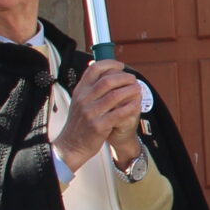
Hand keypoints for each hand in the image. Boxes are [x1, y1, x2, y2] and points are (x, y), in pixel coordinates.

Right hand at [57, 60, 146, 174]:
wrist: (71, 145)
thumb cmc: (79, 123)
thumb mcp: (79, 102)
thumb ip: (90, 89)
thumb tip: (103, 72)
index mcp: (79, 91)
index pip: (94, 69)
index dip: (110, 64)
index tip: (121, 66)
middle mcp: (84, 100)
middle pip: (108, 81)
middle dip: (125, 78)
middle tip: (133, 79)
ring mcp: (91, 113)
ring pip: (115, 96)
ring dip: (130, 90)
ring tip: (138, 89)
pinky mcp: (98, 126)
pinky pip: (119, 113)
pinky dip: (130, 107)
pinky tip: (136, 104)